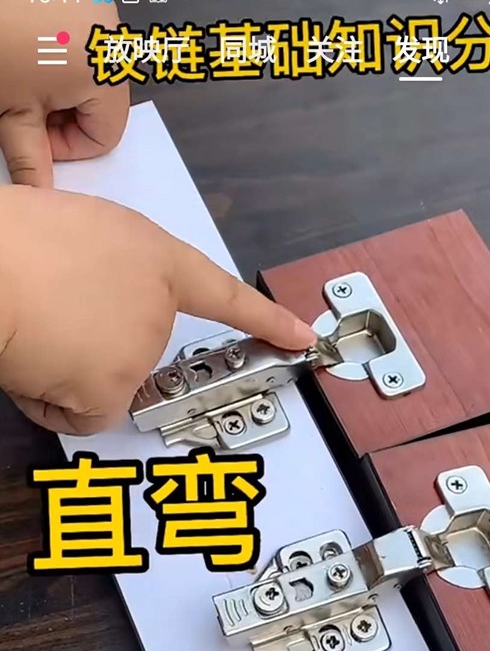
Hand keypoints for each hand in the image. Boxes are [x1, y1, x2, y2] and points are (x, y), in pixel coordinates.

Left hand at [0, 0, 128, 184]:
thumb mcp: (11, 112)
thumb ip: (31, 158)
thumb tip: (40, 189)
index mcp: (102, 68)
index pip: (106, 134)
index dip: (68, 144)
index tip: (36, 134)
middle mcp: (106, 30)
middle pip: (102, 98)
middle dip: (64, 110)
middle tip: (25, 104)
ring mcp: (90, 1)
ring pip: (88, 65)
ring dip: (58, 79)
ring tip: (22, 72)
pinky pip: (75, 31)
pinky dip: (53, 46)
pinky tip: (23, 44)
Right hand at [0, 186, 315, 433]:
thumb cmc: (10, 243)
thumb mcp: (76, 234)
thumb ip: (109, 272)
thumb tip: (93, 311)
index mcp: (152, 254)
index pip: (222, 293)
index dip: (265, 319)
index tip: (300, 336)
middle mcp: (157, 304)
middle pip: (134, 350)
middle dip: (88, 345)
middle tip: (46, 312)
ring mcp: (140, 349)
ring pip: (100, 385)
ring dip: (62, 369)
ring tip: (32, 326)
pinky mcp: (115, 388)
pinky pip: (81, 416)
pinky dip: (51, 402)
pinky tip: (32, 362)